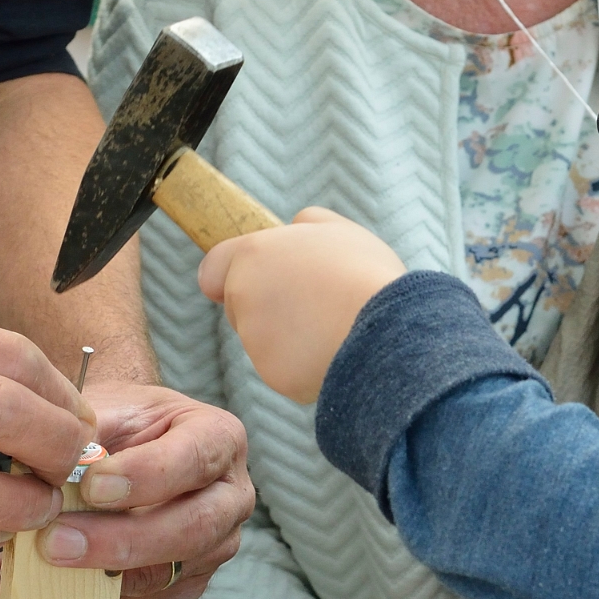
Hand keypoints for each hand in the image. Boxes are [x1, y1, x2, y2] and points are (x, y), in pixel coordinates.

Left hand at [0, 382, 253, 598]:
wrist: (133, 440)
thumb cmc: (122, 421)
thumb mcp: (106, 409)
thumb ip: (77, 441)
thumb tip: (32, 484)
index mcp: (219, 438)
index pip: (194, 459)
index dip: (145, 476)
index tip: (91, 485)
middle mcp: (231, 494)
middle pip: (192, 527)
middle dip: (121, 539)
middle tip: (57, 540)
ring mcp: (218, 541)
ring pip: (173, 569)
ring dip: (107, 568)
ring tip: (50, 559)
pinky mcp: (193, 576)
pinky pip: (157, 592)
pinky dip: (109, 589)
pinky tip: (69, 576)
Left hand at [198, 207, 406, 404]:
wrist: (386, 332)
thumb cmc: (365, 275)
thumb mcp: (341, 231)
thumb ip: (309, 224)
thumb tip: (296, 227)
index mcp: (254, 255)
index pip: (212, 270)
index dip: (229, 276)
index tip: (254, 283)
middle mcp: (244, 297)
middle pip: (239, 307)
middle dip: (269, 307)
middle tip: (315, 303)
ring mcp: (255, 339)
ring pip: (263, 341)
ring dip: (291, 336)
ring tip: (334, 326)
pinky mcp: (272, 374)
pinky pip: (284, 370)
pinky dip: (304, 365)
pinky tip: (334, 353)